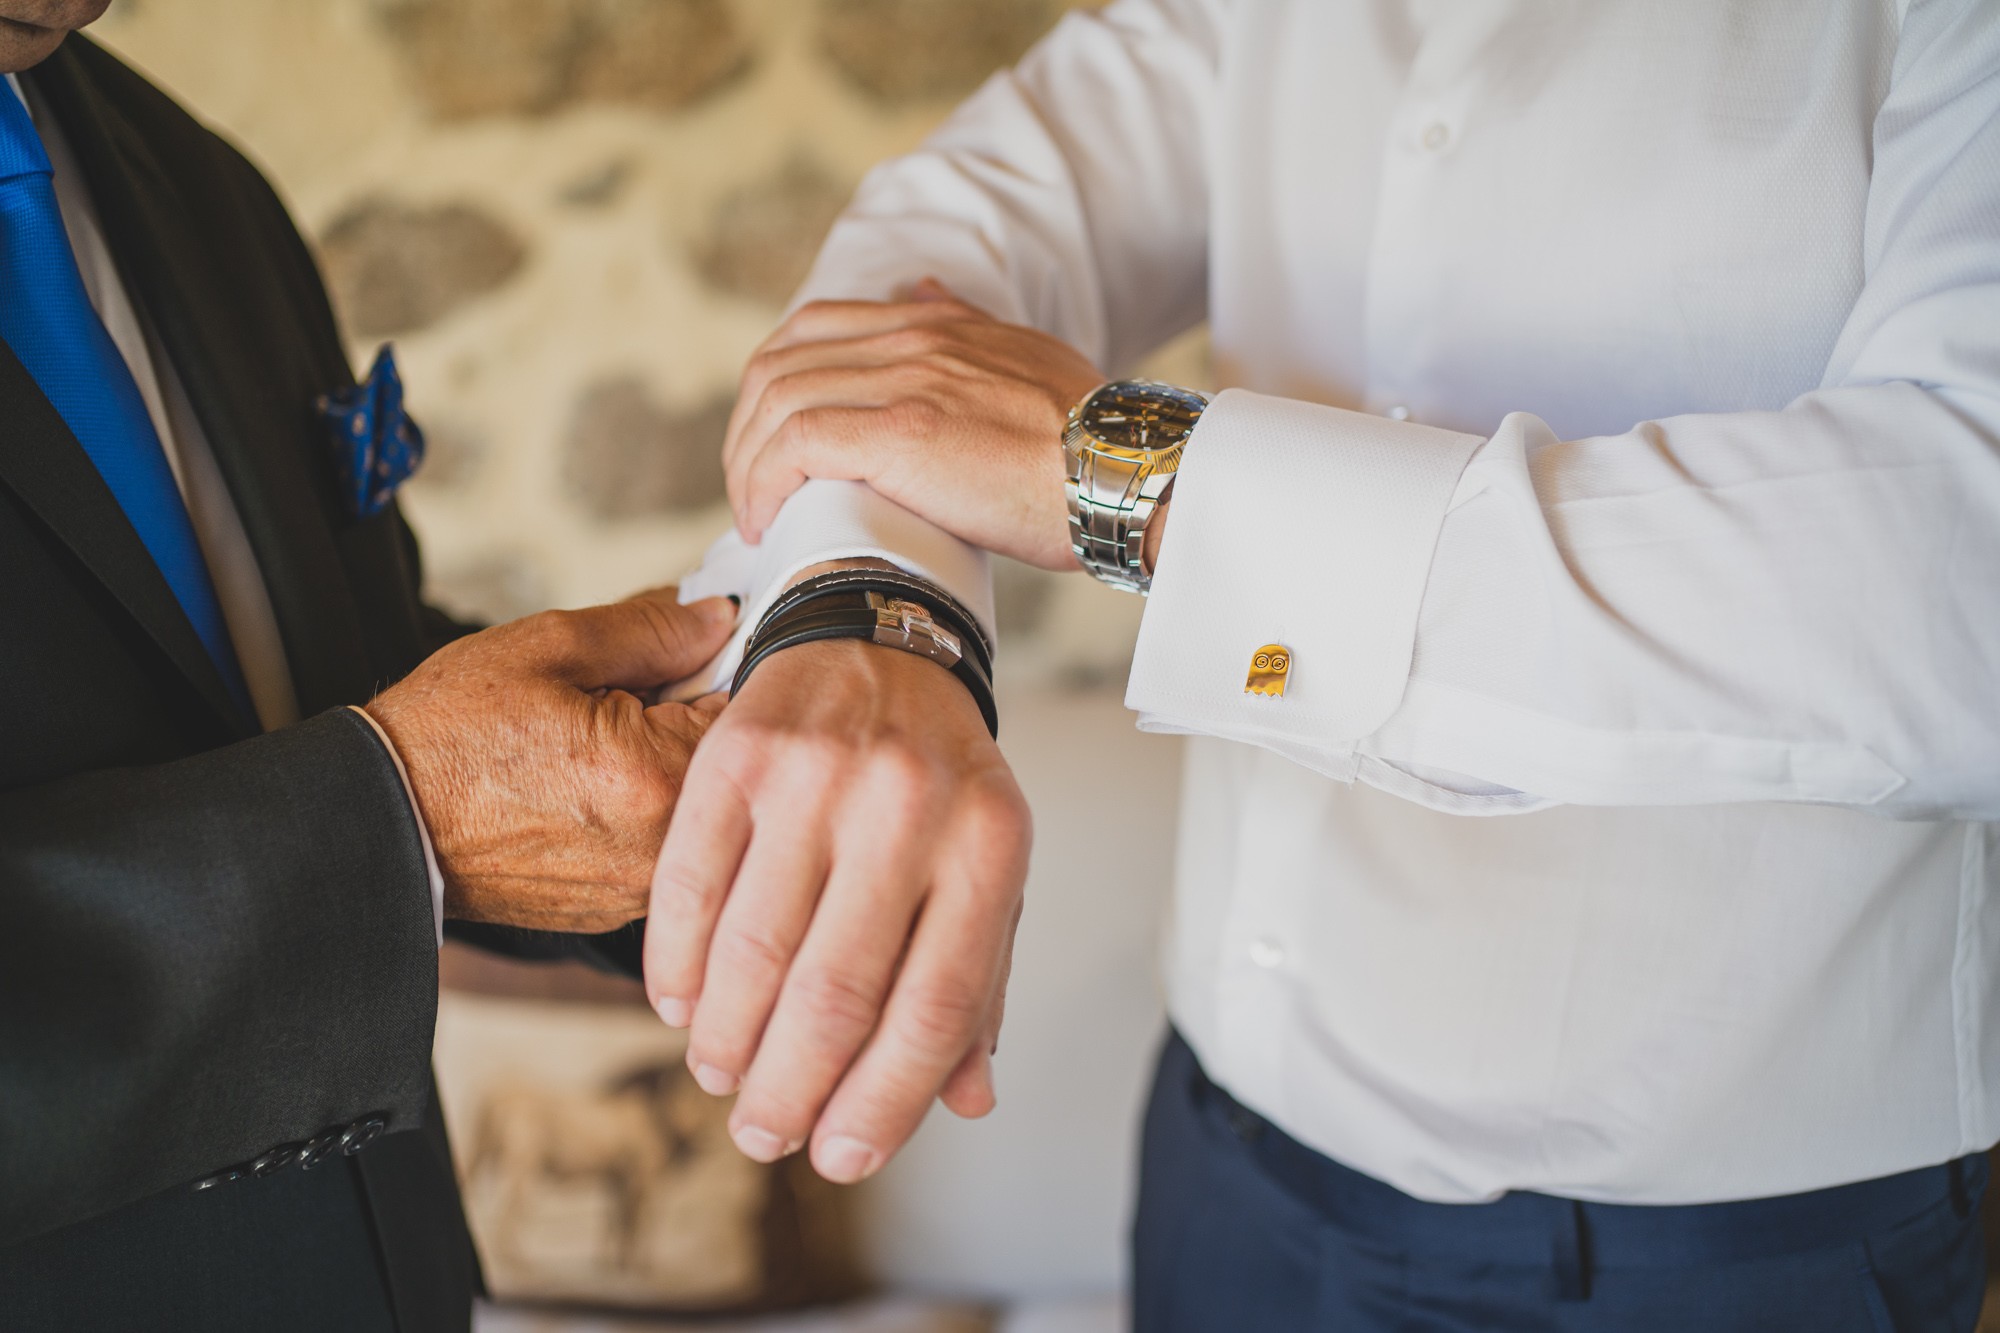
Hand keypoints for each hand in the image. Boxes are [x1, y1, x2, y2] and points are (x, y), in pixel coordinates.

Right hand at [366, 588, 738, 932]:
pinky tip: (590, 789)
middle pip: (733, 771)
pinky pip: (663, 850)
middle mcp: (660, 847)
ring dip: (673, 771)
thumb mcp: (550, 647)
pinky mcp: (615, 912)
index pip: (751, 712)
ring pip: (702, 815)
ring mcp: (638, 890)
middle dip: (702, 722)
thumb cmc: (449, 733)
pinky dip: (645, 815)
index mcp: (652, 774)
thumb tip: (721, 621)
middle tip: (639, 695)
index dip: (728, 671)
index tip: (697, 653)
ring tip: (606, 744)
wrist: (378, 824)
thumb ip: (653, 629)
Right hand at [642, 636, 1030, 1182]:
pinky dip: (677, 964)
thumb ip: (976, 981)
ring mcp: (820, 777)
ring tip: (721, 1075)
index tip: (841, 1157)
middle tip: (764, 1133)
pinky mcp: (739, 755)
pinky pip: (690, 885)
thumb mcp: (986, 865)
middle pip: (836, 994)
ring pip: (755, 951)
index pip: (936, 1008)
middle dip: (791, 1090)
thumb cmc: (939, 775)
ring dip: (728, 1041)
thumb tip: (962, 1101)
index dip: (883, 1102)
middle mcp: (909, 806)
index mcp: (991, 845)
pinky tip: (680, 1005)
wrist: (879, 638)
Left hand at [724, 279, 1102, 570]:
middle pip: (778, 364)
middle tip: (753, 487)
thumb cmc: (1090, 445)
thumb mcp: (1027, 357)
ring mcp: (903, 380)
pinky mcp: (898, 431)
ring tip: (755, 514)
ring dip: (747, 464)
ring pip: (776, 403)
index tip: (772, 443)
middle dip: (746, 430)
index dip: (774, 384)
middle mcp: (912, 340)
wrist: (1127, 473)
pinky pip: (795, 443)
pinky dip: (763, 482)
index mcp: (935, 324)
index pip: (815, 328)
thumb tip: (923, 290)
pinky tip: (766, 518)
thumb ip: (967, 325)